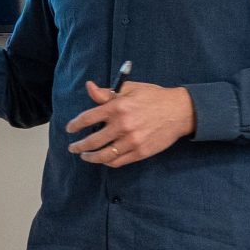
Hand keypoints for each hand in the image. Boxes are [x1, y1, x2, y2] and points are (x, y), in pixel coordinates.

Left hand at [67, 79, 194, 166]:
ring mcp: (132, 141)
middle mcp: (122, 125)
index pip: (88, 118)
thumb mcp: (130, 89)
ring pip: (103, 155)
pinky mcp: (140, 152)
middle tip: (73, 147)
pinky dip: (107, 162)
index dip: (75, 125)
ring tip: (85, 156)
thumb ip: (107, 93)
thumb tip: (89, 87)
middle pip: (92, 141)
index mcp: (118, 107)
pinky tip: (103, 159)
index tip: (70, 129)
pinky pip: (118, 161)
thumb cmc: (154, 97)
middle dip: (78, 146)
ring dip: (90, 157)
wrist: (179, 111)